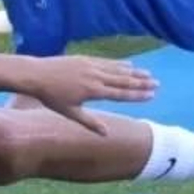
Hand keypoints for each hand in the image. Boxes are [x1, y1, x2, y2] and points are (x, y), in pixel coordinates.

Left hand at [24, 55, 157, 134]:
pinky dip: (121, 64)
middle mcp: (96, 77)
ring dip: (135, 72)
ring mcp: (93, 66)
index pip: (121, 94)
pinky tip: (130, 64)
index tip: (152, 95)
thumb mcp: (69, 112)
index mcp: (93, 91)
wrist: (36, 74)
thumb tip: (106, 134)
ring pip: (119, 70)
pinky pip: (109, 62)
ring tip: (149, 74)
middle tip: (157, 84)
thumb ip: (90, 122)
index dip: (137, 95)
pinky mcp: (87, 59)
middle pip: (124, 80)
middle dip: (142, 83)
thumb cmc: (51, 96)